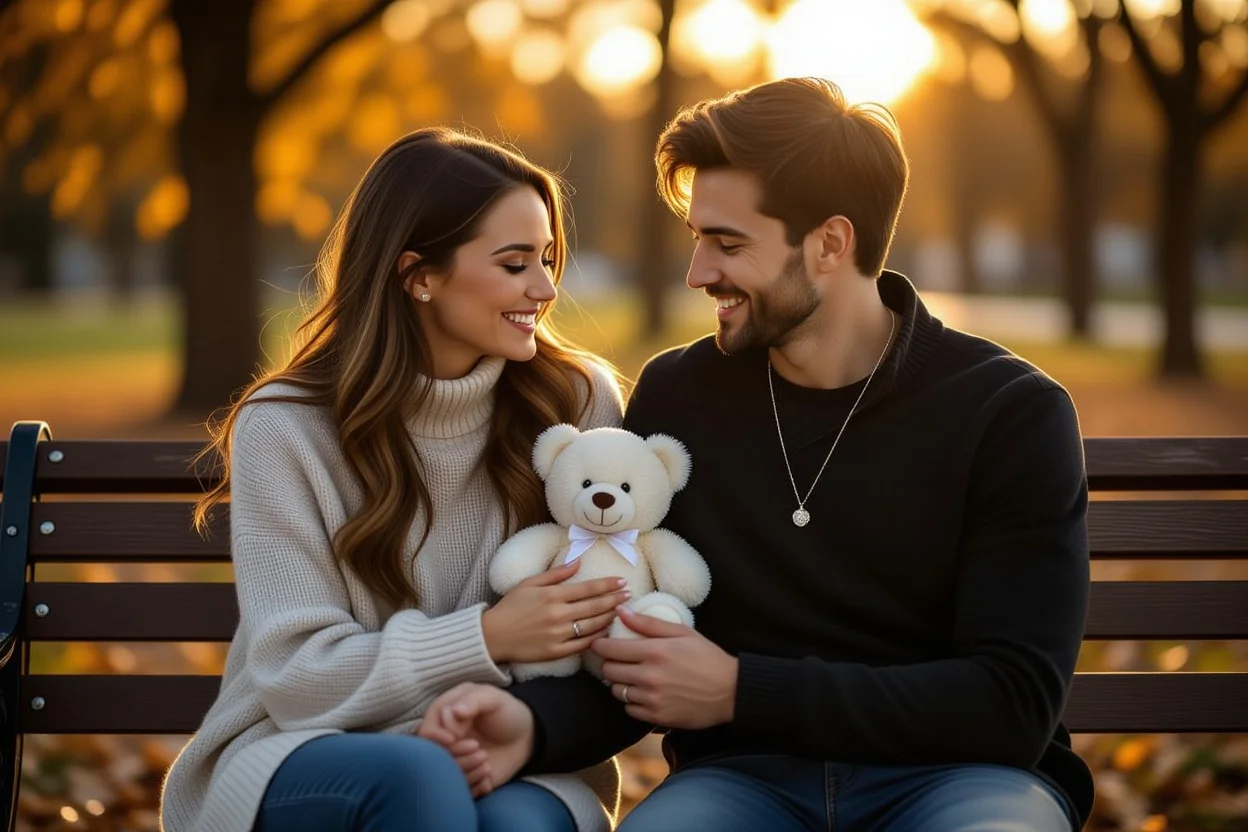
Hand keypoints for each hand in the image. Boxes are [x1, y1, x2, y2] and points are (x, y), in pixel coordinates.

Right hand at [417, 683, 534, 796]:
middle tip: (479, 749)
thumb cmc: (507, 711)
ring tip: (486, 761)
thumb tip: (455, 711)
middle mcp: (445, 738)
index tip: (454, 738)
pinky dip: (474, 785)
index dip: (437, 736)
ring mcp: (455, 759)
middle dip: (455, 755)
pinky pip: (461, 789)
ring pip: (446, 774)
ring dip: (466, 771)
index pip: (427, 730)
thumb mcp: (493, 698)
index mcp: (445, 715)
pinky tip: (488, 775)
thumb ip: (473, 701)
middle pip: (432, 756)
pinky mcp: (466, 776)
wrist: (526, 735)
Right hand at [482, 560, 630, 663]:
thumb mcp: (529, 583)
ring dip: (610, 617)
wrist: (492, 636)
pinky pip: (582, 645)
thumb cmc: (510, 607)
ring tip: (621, 610)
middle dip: (615, 599)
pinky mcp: (556, 652)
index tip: (622, 581)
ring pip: (592, 625)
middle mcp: (558, 614)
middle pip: (595, 606)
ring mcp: (558, 635)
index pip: (588, 588)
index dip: (608, 585)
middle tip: (629, 594)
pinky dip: (597, 638)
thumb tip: (577, 562)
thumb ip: (555, 574)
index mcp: (552, 595)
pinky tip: (606, 632)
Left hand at [593, 606, 737, 729]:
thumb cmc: (708, 657)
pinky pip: (629, 709)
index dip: (600, 645)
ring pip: (617, 691)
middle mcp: (649, 676)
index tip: (601, 643)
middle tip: (619, 660)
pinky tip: (644, 693)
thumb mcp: (682, 632)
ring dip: (620, 683)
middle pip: (608, 671)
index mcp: (654, 651)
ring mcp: (652, 698)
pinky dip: (632, 701)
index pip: (609, 649)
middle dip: (609, 663)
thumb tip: (621, 611)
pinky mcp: (657, 716)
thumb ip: (648, 622)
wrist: (731, 691)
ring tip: (633, 676)